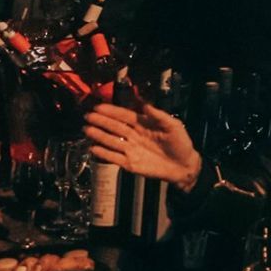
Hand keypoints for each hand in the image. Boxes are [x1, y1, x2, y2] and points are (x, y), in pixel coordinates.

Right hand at [84, 102, 201, 192]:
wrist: (183, 166)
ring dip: (99, 136)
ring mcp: (131, 149)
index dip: (112, 111)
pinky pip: (114, 158)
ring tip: (87, 130)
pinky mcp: (130, 163)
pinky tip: (93, 149)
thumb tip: (146, 104)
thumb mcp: (174, 126)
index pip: (125, 115)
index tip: (99, 107)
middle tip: (88, 116)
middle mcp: (135, 136)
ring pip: (112, 141)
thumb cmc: (180, 144)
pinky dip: (103, 154)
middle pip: (115, 127)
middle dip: (101, 121)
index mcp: (144, 124)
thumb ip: (159, 115)